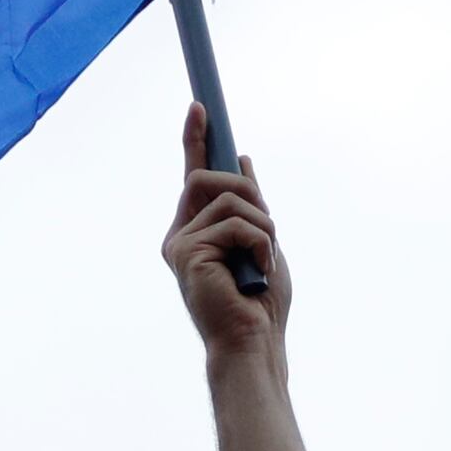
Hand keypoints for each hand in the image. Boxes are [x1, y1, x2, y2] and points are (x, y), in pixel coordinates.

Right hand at [161, 106, 285, 357]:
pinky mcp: (186, 251)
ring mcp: (180, 242)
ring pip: (230, 198)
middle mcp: (180, 234)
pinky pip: (236, 223)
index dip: (196, 139)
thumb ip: (247, 206)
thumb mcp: (260, 242)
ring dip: (263, 227)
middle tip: (270, 232)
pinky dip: (261, 243)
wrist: (252, 344)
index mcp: (195, 233)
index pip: (193, 176)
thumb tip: (242, 160)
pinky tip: (259, 271)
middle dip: (250, 194)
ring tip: (265, 263)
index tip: (201, 107)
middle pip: (210, 178)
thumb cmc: (260, 305)